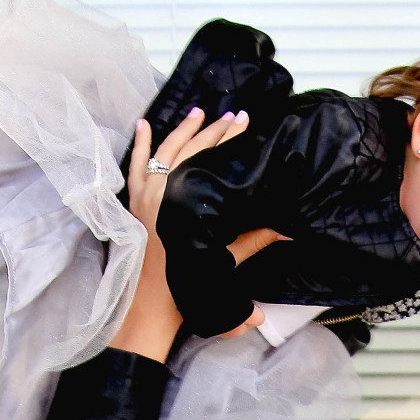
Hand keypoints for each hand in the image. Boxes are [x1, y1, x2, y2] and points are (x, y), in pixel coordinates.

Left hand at [110, 109, 285, 361]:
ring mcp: (147, 195)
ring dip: (184, 129)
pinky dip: (140, 144)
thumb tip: (285, 229)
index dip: (230, 140)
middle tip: (234, 116)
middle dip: (214, 130)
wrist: (150, 307)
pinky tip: (144, 125)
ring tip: (199, 112)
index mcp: (189, 202)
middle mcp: (166, 192)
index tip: (245, 123)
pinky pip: (135, 166)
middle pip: (192, 150)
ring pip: (165, 151)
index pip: (213, 160)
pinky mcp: (134, 203)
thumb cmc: (185, 286)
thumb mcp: (225, 260)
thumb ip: (254, 240)